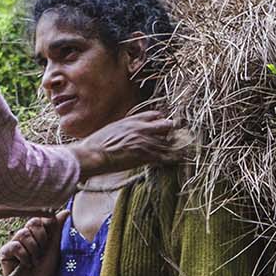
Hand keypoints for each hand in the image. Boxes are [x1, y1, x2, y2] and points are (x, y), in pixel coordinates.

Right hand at [0, 215, 59, 275]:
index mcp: (36, 232)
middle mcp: (24, 235)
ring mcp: (13, 242)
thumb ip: (56, 229)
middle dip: (42, 239)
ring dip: (33, 250)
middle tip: (42, 253)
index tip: (50, 241)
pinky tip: (25, 264)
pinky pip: (15, 246)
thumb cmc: (45, 270)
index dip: (47, 226)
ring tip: (34, 262)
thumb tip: (66, 211)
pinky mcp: (5, 252)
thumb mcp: (54, 249)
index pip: (41, 217)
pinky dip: (24, 256)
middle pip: (33, 223)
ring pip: (23, 234)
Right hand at [68, 108, 192, 179]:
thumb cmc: (97, 143)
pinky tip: (178, 160)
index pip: (156, 115)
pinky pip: (165, 157)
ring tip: (182, 150)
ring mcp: (145, 142)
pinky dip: (172, 159)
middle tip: (174, 138)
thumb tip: (129, 130)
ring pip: (169, 142)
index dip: (161, 121)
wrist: (93, 154)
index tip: (163, 127)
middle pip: (167, 126)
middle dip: (171, 131)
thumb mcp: (112, 128)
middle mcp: (142, 129)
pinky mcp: (145, 156)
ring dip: (175, 146)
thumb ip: (126, 127)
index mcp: (133, 120)